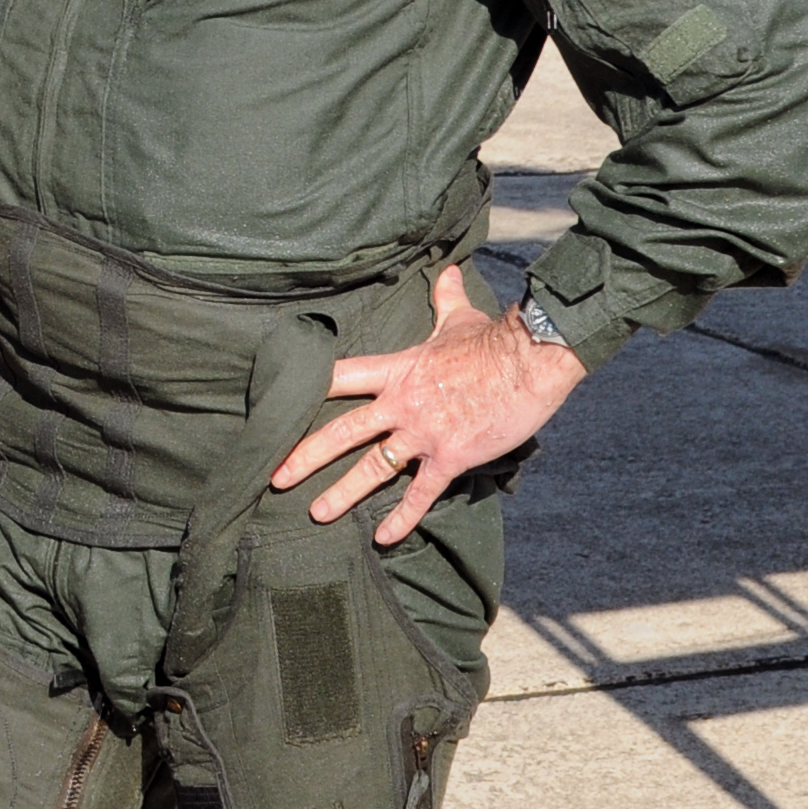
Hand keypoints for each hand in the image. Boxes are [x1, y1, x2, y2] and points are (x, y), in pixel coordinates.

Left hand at [272, 263, 584, 549]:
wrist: (531, 359)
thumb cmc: (495, 338)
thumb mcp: (461, 317)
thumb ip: (445, 297)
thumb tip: (449, 270)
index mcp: (398, 370)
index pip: (340, 377)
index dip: (307, 389)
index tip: (277, 404)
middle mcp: (402, 403)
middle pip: (343, 431)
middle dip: (306, 456)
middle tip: (276, 478)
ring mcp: (424, 432)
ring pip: (373, 468)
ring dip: (343, 493)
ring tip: (317, 513)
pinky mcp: (451, 456)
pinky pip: (420, 493)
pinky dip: (401, 517)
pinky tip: (383, 537)